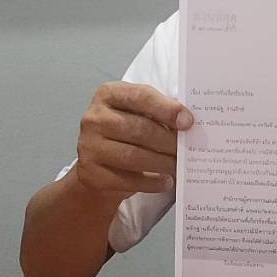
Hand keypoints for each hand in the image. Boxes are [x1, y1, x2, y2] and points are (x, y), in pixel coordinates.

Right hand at [73, 82, 192, 200]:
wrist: (99, 166)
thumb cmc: (125, 134)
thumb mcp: (139, 114)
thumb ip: (160, 112)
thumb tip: (187, 120)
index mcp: (108, 94)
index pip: (140, 96)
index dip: (166, 109)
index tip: (188, 122)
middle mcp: (94, 117)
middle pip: (138, 128)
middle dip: (167, 140)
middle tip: (187, 150)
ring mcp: (88, 146)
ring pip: (132, 155)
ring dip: (161, 163)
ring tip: (178, 166)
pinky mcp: (90, 172)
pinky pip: (126, 179)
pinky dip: (150, 182)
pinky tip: (165, 181)